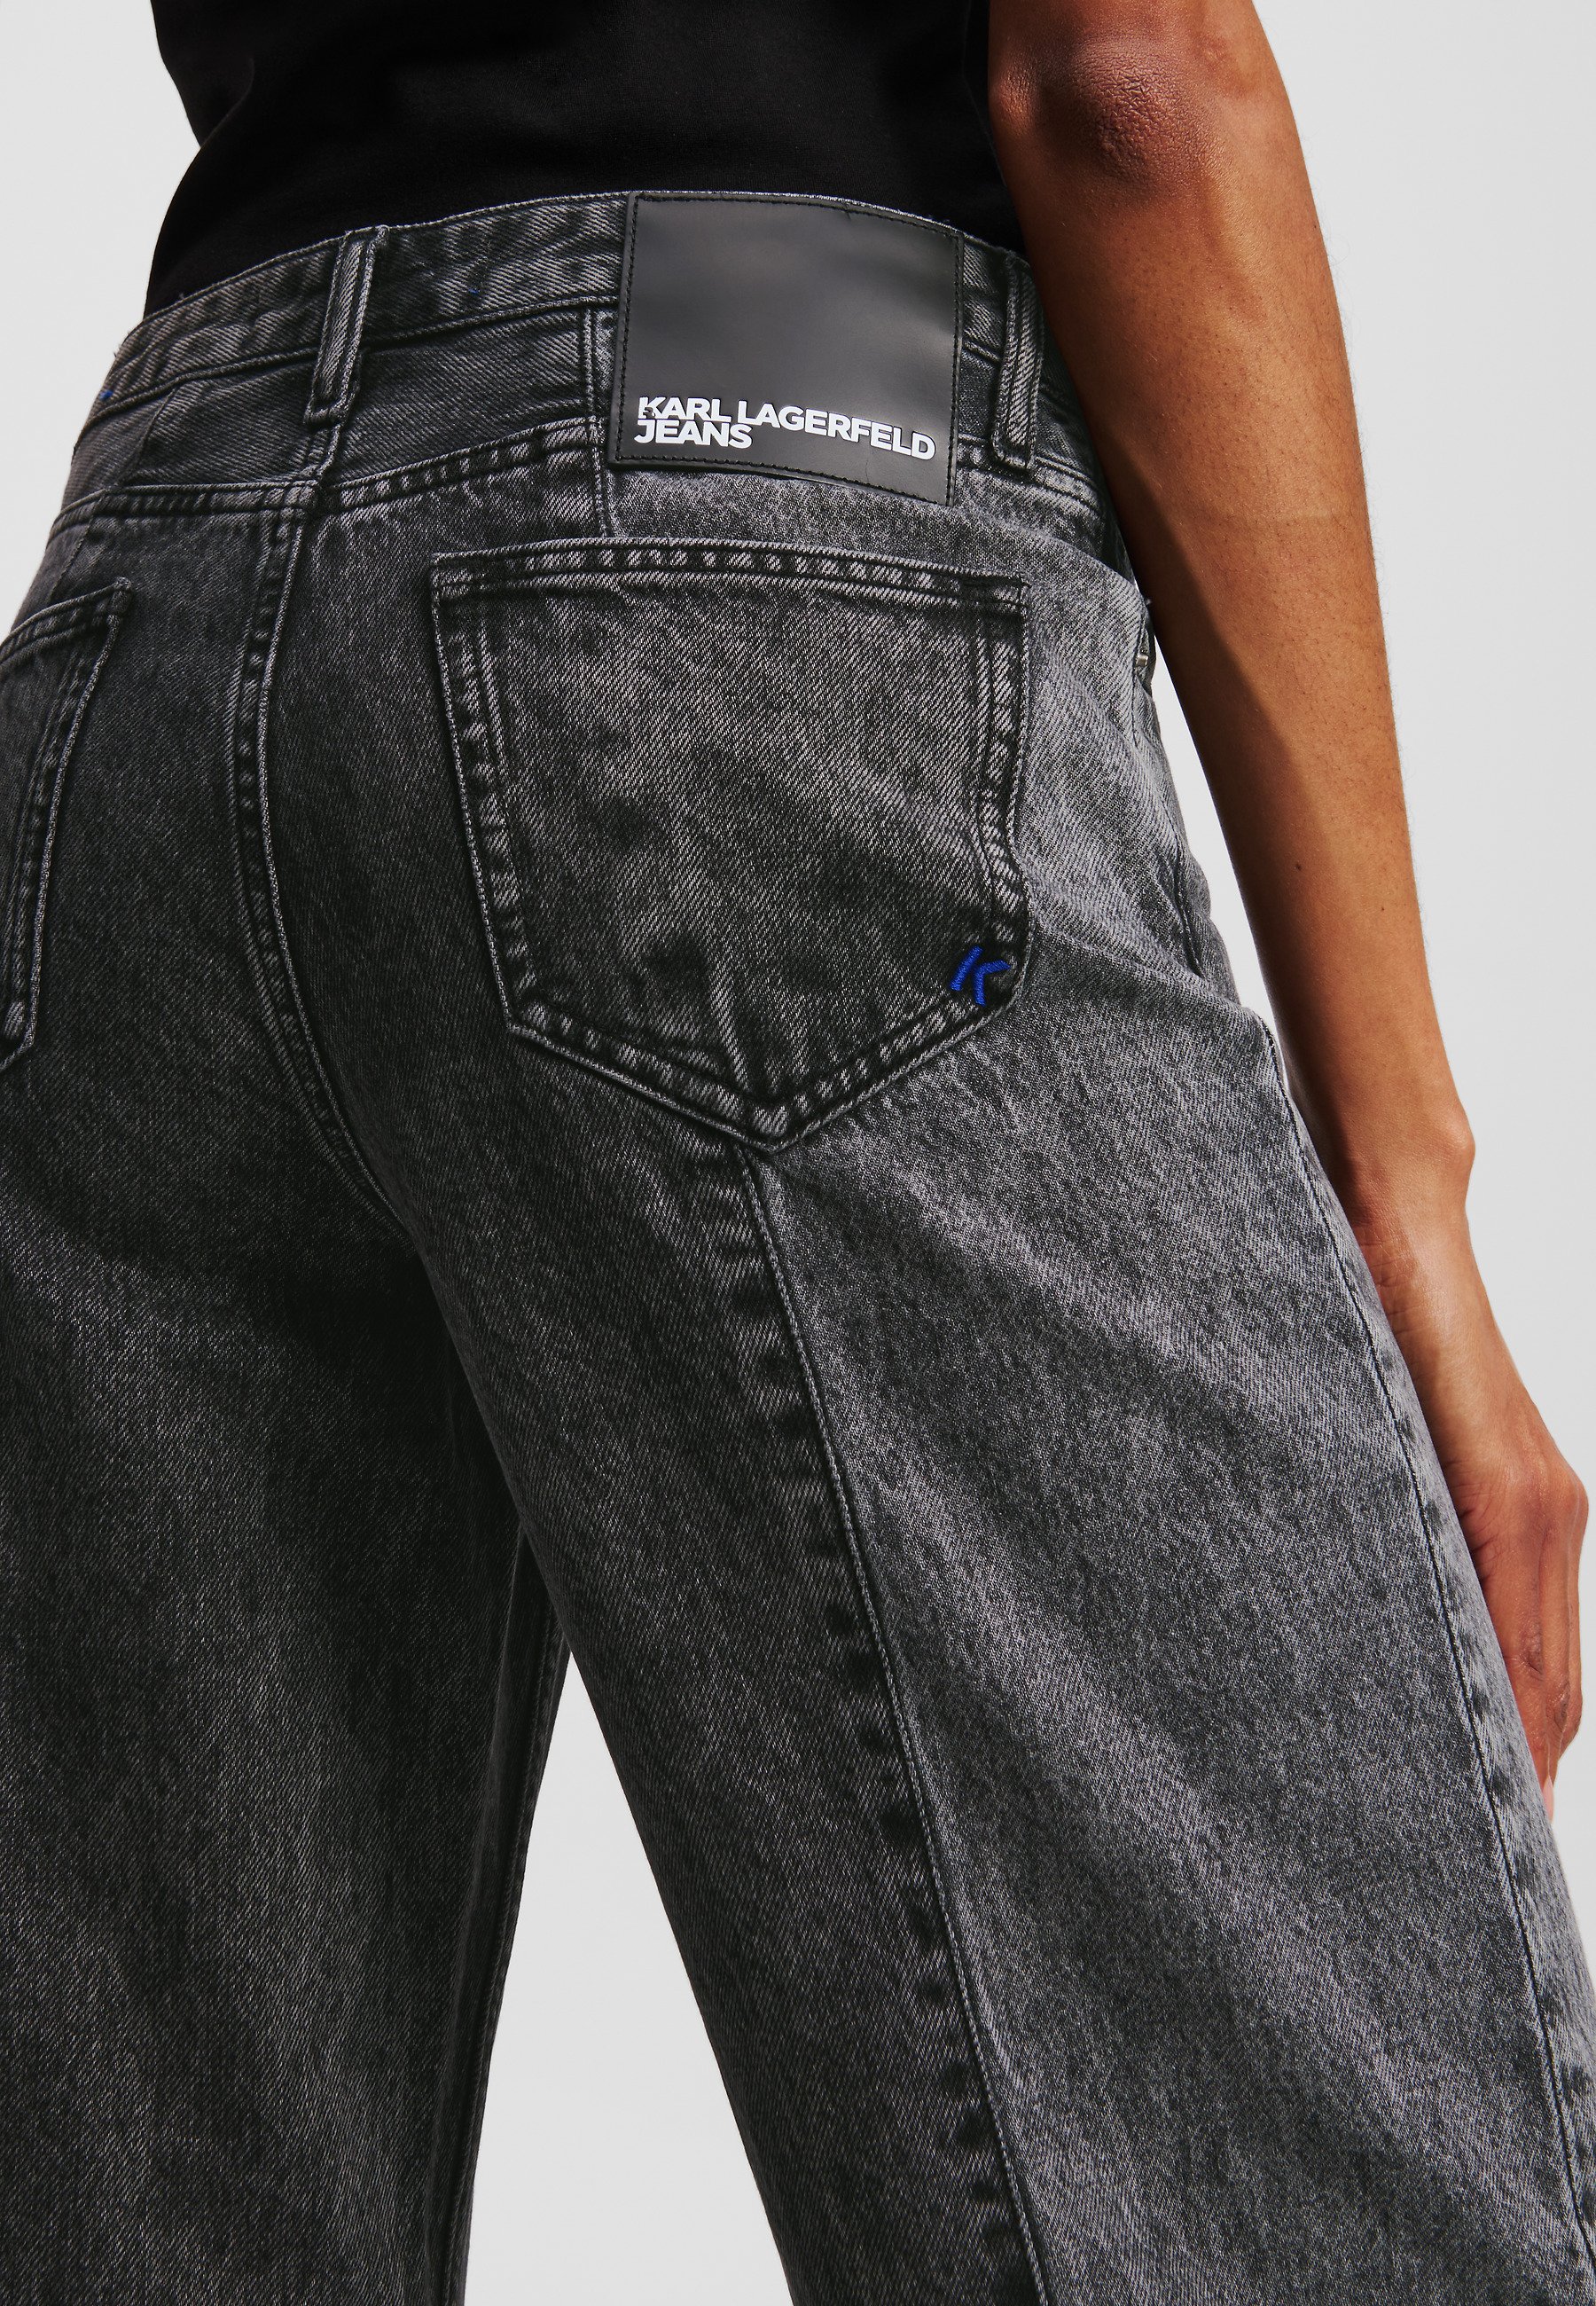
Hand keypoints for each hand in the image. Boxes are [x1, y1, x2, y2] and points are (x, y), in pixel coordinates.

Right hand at [1347, 1180, 1585, 1815]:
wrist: (1396, 1220)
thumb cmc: (1375, 1325)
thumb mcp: (1396, 1457)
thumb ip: (1405, 1528)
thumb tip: (1374, 1605)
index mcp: (1525, 1520)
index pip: (1538, 1675)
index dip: (1525, 1761)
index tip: (1491, 1838)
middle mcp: (1551, 1520)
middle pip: (1551, 1690)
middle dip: (1524, 1782)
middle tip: (1479, 1877)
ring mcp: (1538, 1502)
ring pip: (1540, 1669)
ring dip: (1516, 1754)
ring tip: (1473, 1840)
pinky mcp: (1506, 1480)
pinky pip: (1510, 1617)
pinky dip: (1499, 1693)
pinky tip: (1477, 1740)